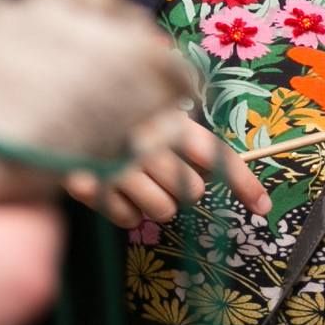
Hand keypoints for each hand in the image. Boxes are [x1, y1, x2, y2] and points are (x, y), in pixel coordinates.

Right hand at [65, 114, 269, 228]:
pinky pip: (129, 220)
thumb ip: (191, 142)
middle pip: (192, 191)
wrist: (61, 104)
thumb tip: (233, 181)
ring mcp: (118, 163)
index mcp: (167, 117)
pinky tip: (114, 189)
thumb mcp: (157, 115)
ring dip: (154, 201)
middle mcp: (147, 139)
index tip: (263, 207)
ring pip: (164, 210)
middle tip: (160, 173)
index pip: (216, 154)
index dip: (244, 182)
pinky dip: (125, 210)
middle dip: (181, 188)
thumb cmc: (120, 118)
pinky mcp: (91, 185)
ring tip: (136, 180)